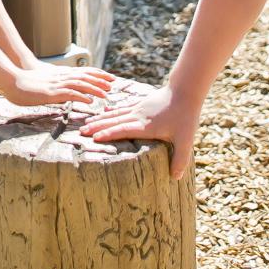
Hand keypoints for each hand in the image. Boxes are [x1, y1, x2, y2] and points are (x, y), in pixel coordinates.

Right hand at [1, 65, 115, 106]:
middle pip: (85, 76)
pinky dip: (81, 96)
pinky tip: (89, 101)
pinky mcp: (51, 93)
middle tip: (113, 83)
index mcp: (60, 74)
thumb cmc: (25, 82)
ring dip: (94, 88)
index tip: (109, 77)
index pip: (83, 71)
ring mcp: (57, 85)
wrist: (12, 80)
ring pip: (80, 84)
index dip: (97, 74)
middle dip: (100, 79)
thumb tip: (64, 88)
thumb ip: (56, 83)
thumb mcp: (44, 80)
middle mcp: (61, 77)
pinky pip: (69, 94)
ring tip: (106, 93)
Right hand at [77, 84, 202, 173]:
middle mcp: (138, 116)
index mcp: (145, 126)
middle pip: (114, 121)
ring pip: (115, 114)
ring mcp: (138, 108)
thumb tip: (175, 178)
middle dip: (97, 127)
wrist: (185, 91)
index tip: (94, 138)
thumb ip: (180, 159)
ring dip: (100, 119)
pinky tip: (104, 110)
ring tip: (86, 123)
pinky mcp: (141, 103)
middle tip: (82, 132)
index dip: (108, 134)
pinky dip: (111, 110)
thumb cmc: (186, 116)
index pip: (122, 130)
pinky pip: (121, 108)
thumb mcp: (186, 139)